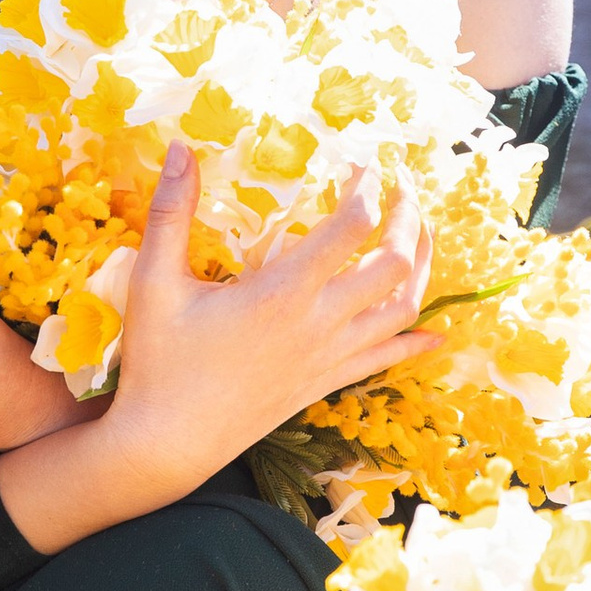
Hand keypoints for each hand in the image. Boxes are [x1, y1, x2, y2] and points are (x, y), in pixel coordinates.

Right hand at [0, 148, 437, 552]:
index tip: (363, 163)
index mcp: (284, 291)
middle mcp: (319, 323)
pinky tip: (435, 334)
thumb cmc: (157, 362)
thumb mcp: (154, 281)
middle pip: (394, 263)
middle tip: (402, 189)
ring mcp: (329, 358)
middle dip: (408, 219)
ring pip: (402, 310)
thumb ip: (171, 212)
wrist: (167, 444)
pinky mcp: (325, 384)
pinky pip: (385, 360)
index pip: (351, 226)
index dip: (367, 187)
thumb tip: (179, 147)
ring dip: (421, 268)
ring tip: (420, 236)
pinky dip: (414, 342)